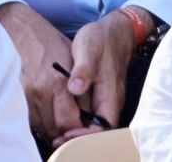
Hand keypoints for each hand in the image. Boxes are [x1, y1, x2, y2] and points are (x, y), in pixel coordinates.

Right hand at [0, 2, 83, 139]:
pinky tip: (44, 109)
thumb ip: (81, 86)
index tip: (82, 124)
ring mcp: (25, 95)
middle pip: (55, 128)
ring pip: (42, 127)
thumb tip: (90, 112)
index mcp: (57, 81)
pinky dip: (38, 119)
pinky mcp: (15, 95)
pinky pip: (29, 119)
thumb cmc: (48, 41)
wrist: (19, 28)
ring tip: (57, 113)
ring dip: (51, 125)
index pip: (70, 122)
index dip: (78, 127)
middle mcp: (40, 91)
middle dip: (66, 128)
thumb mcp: (71, 58)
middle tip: (71, 120)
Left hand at [54, 6, 152, 144]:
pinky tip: (64, 118)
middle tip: (56, 140)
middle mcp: (110, 101)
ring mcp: (106, 99)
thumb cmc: (102, 38)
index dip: (85, 135)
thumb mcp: (89, 48)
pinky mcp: (100, 95)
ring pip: (94, 124)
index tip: (66, 132)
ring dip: (77, 131)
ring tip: (57, 134)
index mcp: (110, 94)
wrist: (115, 31)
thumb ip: (83, 69)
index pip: (102, 128)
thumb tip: (75, 88)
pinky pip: (91, 115)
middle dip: (78, 137)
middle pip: (98, 131)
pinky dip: (79, 120)